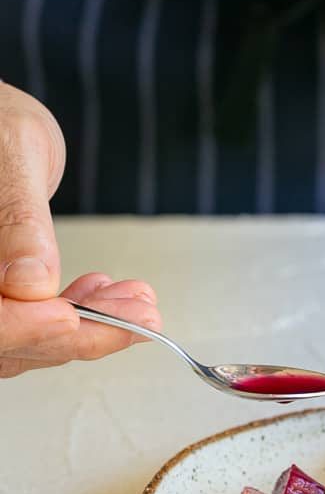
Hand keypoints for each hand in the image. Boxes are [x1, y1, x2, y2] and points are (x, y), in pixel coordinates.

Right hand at [0, 83, 160, 376]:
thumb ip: (18, 220)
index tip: (69, 320)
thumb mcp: (12, 153)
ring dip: (88, 328)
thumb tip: (30, 283)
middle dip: (76, 333)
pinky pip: (32, 322)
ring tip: (141, 304)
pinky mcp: (0, 295)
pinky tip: (110, 295)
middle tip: (142, 315)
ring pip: (24, 339)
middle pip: (4, 339)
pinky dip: (77, 316)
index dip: (19, 328)